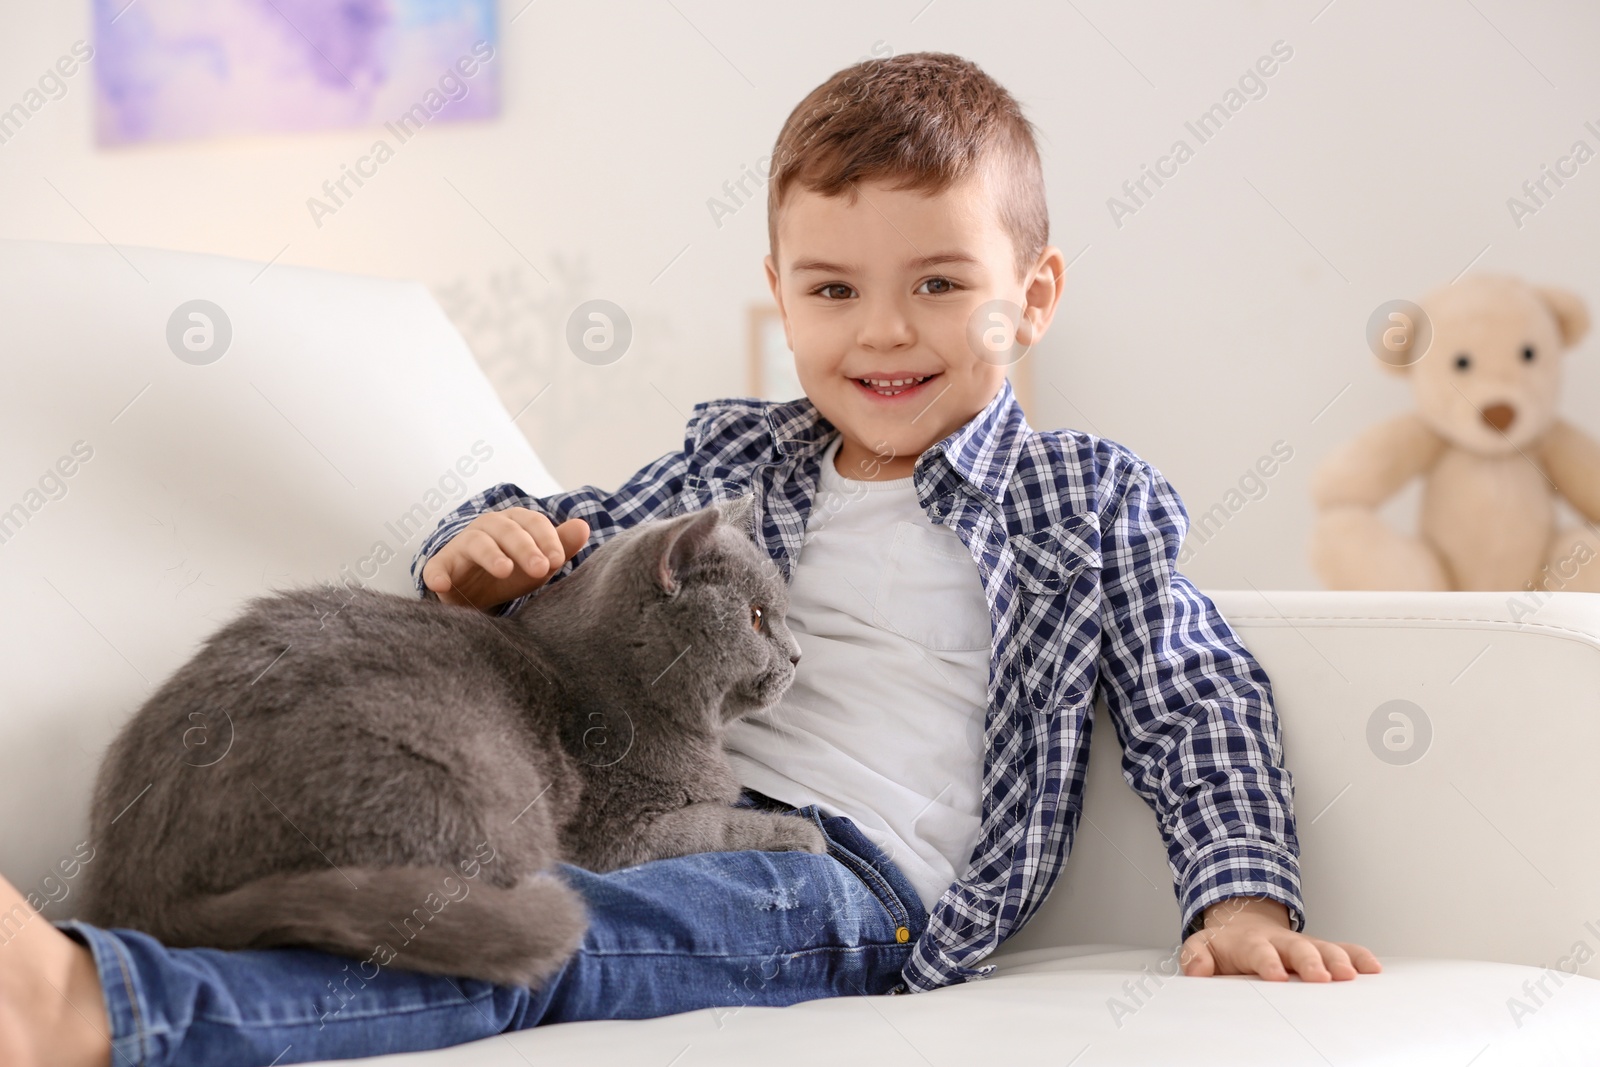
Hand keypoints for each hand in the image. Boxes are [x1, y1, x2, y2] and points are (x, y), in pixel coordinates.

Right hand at [422, 509, 589, 611]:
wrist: (474, 594)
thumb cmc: (510, 572)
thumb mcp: (537, 562)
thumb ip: (560, 545)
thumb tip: (584, 526)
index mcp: (514, 523)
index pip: (533, 523)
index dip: (547, 539)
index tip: (558, 560)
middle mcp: (487, 528)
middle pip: (507, 530)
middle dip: (525, 548)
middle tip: (540, 568)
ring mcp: (462, 545)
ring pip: (476, 542)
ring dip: (491, 555)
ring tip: (505, 570)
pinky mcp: (441, 566)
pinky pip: (436, 568)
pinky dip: (437, 574)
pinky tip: (442, 586)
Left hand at [1180, 897, 1381, 981]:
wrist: (1241, 926)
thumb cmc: (1225, 945)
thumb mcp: (1202, 947)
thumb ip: (1196, 956)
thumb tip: (1197, 970)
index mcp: (1251, 943)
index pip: (1259, 951)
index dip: (1267, 962)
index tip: (1276, 976)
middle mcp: (1281, 941)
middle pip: (1298, 948)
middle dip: (1311, 962)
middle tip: (1323, 977)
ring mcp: (1303, 944)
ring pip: (1324, 947)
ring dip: (1340, 960)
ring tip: (1353, 976)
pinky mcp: (1320, 950)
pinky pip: (1343, 950)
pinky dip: (1358, 957)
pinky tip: (1373, 969)